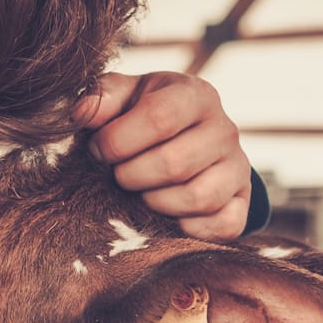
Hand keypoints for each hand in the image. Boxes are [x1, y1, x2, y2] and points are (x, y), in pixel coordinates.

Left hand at [76, 71, 251, 240]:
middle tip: (118, 175)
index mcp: (195, 95)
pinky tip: (166, 213)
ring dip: (156, 202)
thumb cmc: (147, 116)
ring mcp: (238, 169)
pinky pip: (220, 226)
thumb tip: (80, 113)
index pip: (160, 117)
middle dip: (132, 176)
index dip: (118, 141)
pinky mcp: (242, 204)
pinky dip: (187, 228)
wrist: (192, 142)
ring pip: (198, 197)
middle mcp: (225, 130)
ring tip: (140, 193)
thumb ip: (103, 97)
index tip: (98, 150)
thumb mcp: (127, 96)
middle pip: (175, 163)